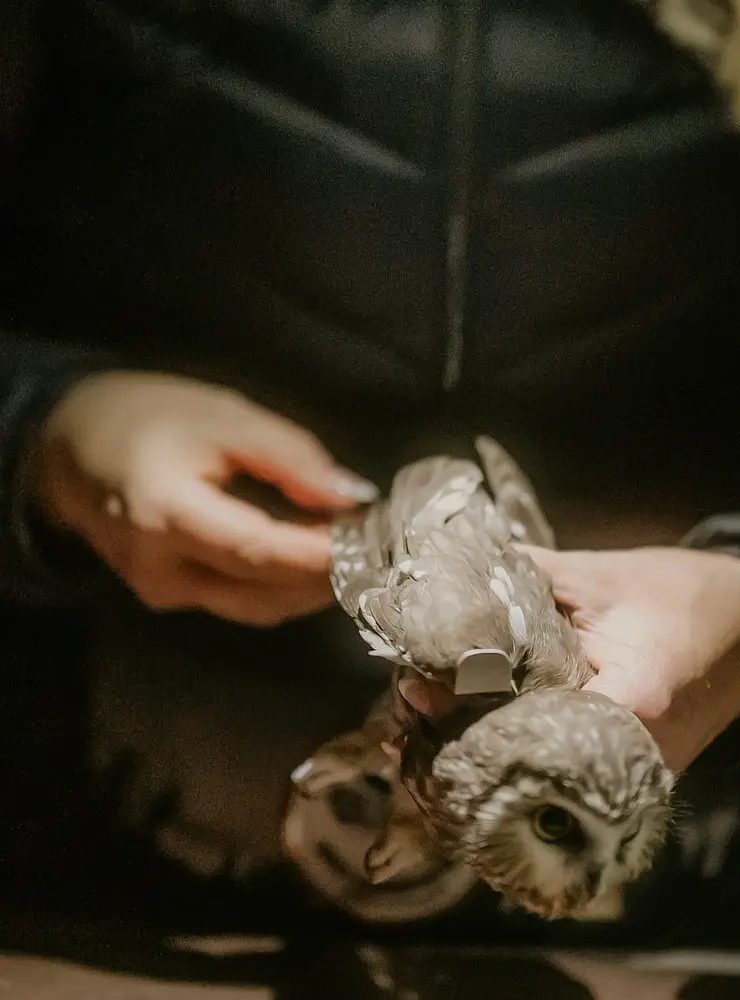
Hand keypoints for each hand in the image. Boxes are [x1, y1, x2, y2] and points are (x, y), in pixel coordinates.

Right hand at [30, 371, 378, 625]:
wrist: (69, 443)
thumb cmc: (148, 416)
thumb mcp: (224, 416)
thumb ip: (290, 457)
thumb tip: (351, 496)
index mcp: (165, 514)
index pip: (259, 552)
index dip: (319, 554)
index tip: (370, 539)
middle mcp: (158, 569)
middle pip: (263, 592)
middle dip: (325, 575)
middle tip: (372, 543)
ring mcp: (159, 591)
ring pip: (255, 606)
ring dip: (308, 586)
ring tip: (348, 547)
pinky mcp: (165, 595)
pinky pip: (238, 599)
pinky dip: (280, 584)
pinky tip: (309, 556)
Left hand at [399, 545, 739, 772]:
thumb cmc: (683, 598)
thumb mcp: (600, 577)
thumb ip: (524, 578)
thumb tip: (448, 570)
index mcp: (630, 706)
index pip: (528, 731)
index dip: (464, 714)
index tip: (416, 689)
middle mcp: (628, 763)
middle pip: (522, 771)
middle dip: (458, 741)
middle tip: (406, 704)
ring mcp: (627, 781)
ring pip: (533, 784)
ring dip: (477, 753)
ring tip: (419, 721)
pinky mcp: (619, 780)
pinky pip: (550, 779)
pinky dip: (507, 756)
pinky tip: (464, 733)